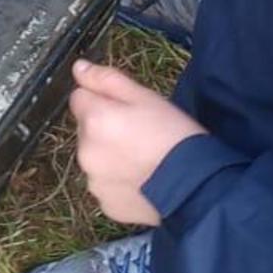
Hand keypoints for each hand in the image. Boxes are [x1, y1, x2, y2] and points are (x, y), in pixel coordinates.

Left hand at [69, 59, 203, 224]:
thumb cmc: (173, 134)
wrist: (195, 186)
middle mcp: (85, 152)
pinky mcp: (106, 204)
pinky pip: (107, 185)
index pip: (80, 98)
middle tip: (140, 133)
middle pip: (87, 130)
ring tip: (144, 159)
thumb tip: (78, 67)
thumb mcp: (145, 97)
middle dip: (105, 128)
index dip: (104, 100)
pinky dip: (120, 182)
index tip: (128, 109)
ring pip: (96, 159)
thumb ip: (106, 80)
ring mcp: (94, 182)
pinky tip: (143, 180)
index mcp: (94, 120)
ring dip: (110, 156)